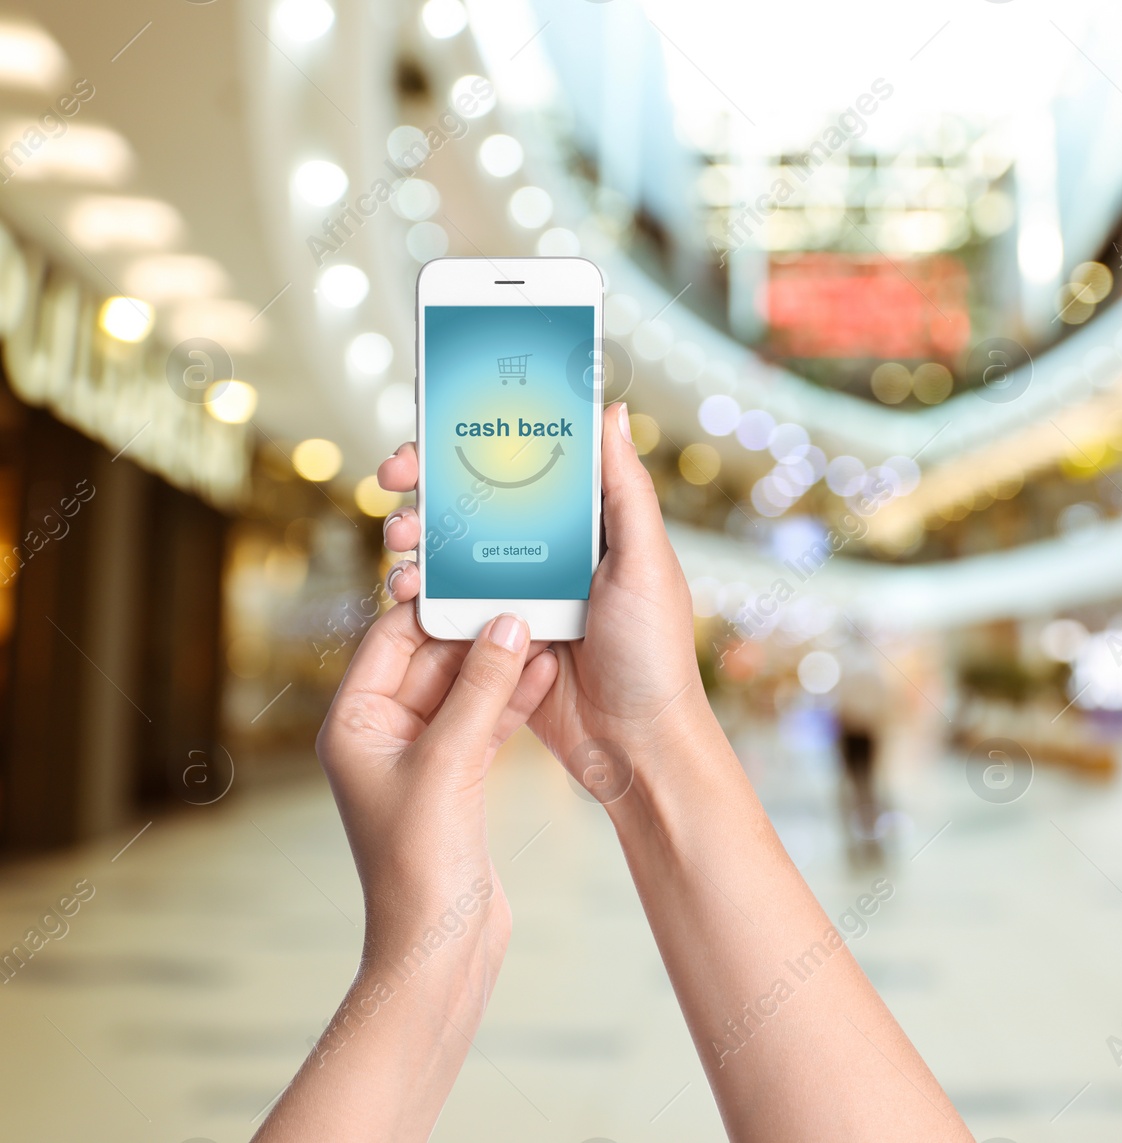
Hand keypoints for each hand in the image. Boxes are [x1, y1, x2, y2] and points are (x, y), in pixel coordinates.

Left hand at [316, 603, 555, 955]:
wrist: (441, 946)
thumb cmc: (420, 863)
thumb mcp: (449, 763)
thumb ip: (479, 690)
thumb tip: (508, 623)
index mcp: (354, 724)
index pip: (390, 640)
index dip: (433, 605)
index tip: (478, 574)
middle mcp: (382, 735)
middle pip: (431, 660)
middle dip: (477, 631)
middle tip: (523, 596)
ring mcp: (422, 758)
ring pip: (463, 690)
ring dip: (501, 662)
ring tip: (545, 627)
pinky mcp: (458, 779)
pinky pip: (484, 721)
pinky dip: (512, 699)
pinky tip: (546, 673)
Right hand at [378, 403, 709, 797]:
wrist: (635, 743)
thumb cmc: (655, 653)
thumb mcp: (647, 562)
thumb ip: (625, 490)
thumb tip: (608, 411)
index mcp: (590, 525)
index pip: (529, 463)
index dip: (484, 438)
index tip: (442, 422)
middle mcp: (551, 551)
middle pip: (477, 499)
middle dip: (429, 482)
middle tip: (397, 476)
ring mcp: (519, 594)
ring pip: (452, 548)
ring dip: (416, 534)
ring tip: (400, 540)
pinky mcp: (495, 637)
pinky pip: (447, 603)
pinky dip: (419, 591)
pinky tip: (406, 590)